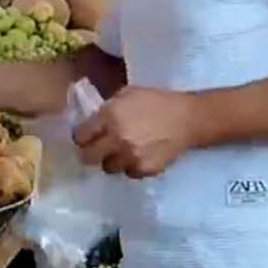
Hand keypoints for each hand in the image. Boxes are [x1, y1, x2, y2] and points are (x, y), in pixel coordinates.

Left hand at [73, 86, 196, 178]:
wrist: (188, 118)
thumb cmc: (157, 101)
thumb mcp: (128, 94)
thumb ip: (107, 107)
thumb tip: (92, 120)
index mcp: (110, 116)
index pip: (80, 136)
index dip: (82, 136)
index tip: (87, 137)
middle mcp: (117, 138)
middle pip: (88, 157)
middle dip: (91, 153)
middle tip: (99, 148)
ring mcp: (130, 156)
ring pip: (108, 168)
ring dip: (113, 160)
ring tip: (124, 151)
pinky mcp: (144, 169)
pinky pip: (129, 173)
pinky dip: (132, 167)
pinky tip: (140, 155)